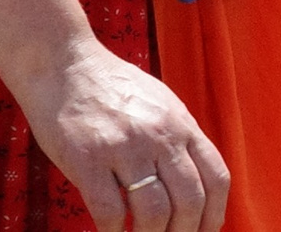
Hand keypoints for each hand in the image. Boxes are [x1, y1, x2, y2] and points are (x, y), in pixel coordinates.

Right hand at [18, 42, 229, 231]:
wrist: (64, 65)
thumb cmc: (111, 87)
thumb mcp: (160, 104)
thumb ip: (178, 140)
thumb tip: (195, 186)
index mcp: (181, 123)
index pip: (216, 178)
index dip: (214, 215)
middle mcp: (159, 135)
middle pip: (189, 201)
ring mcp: (124, 147)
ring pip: (153, 212)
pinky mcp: (88, 160)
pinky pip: (110, 212)